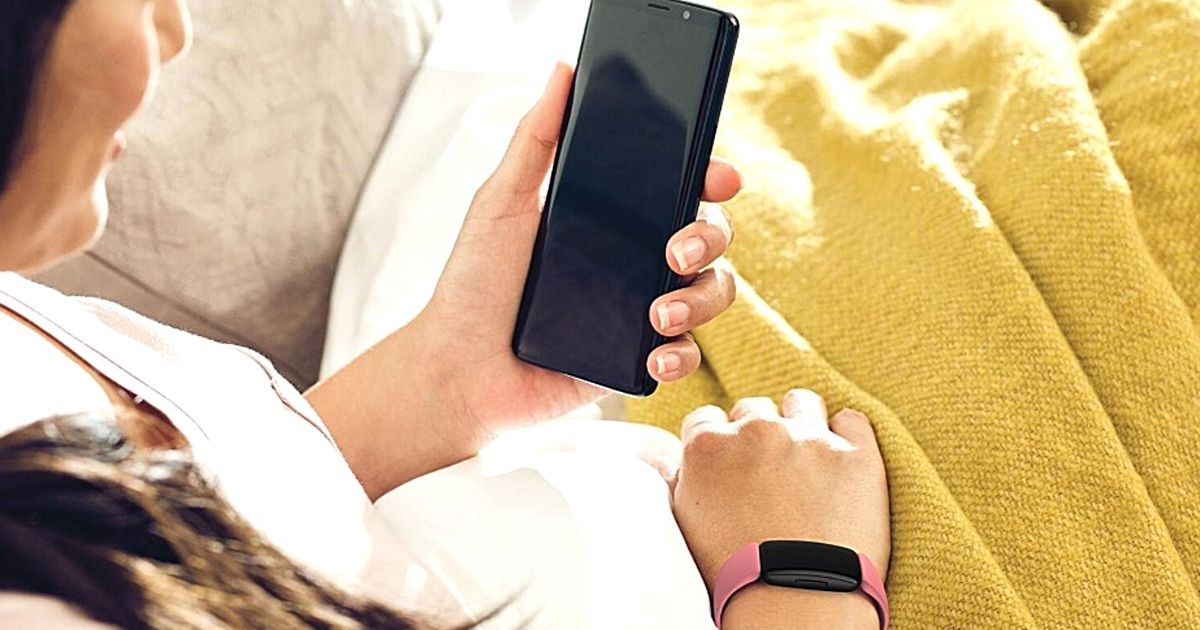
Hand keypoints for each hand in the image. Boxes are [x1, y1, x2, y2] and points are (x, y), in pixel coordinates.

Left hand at [414, 63, 742, 428]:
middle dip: (709, 238)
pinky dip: (681, 355)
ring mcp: (641, 310)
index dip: (710, 176)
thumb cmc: (474, 284)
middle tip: (675, 250)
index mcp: (612, 216)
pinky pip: (686, 353)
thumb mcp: (501, 201)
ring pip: (712, 292)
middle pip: (709, 235)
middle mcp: (635, 258)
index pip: (678, 186)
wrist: (459, 369)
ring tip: (657, 314)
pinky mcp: (637, 360)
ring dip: (700, 299)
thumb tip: (562, 71)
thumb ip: (536, 138)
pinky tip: (653, 357)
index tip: (716, 176)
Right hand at [667, 391, 890, 590]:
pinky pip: (852, 420)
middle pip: (753, 409)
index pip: (706, 419)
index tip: (731, 463)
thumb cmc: (735, 573)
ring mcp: (808, 438)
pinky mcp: (854, 453)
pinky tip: (841, 460)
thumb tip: (658, 456)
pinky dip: (848, 434)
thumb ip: (673, 481)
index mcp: (708, 446)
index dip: (719, 442)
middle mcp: (755, 431)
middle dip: (758, 433)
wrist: (795, 602)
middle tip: (769, 470)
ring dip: (801, 422)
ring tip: (807, 459)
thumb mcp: (686, 526)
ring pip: (801, 403)